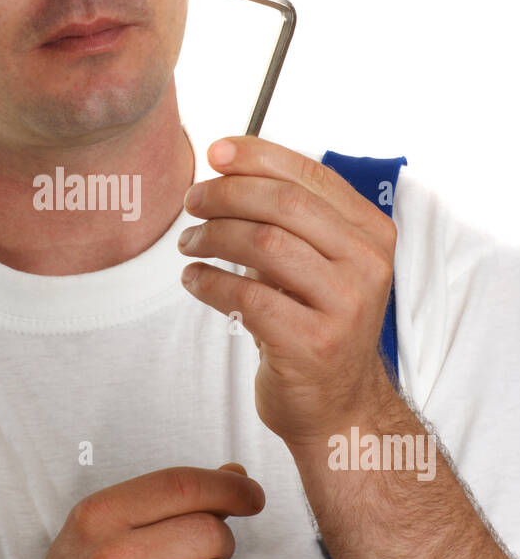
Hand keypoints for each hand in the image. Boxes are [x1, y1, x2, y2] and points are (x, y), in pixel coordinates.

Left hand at [177, 136, 400, 447]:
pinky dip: (208, 282)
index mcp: (372, 233)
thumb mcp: (320, 263)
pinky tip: (193, 279)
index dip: (258, 156)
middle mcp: (366, 264)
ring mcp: (344, 305)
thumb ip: (289, 219)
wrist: (340, 407)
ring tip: (187, 242)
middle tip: (191, 201)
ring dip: (212, 236)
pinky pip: (246, 296)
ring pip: (262, 243)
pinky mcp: (312, 343)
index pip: (311, 176)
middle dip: (226, 194)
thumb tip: (224, 167)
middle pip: (284, 204)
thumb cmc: (317, 324)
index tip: (214, 152)